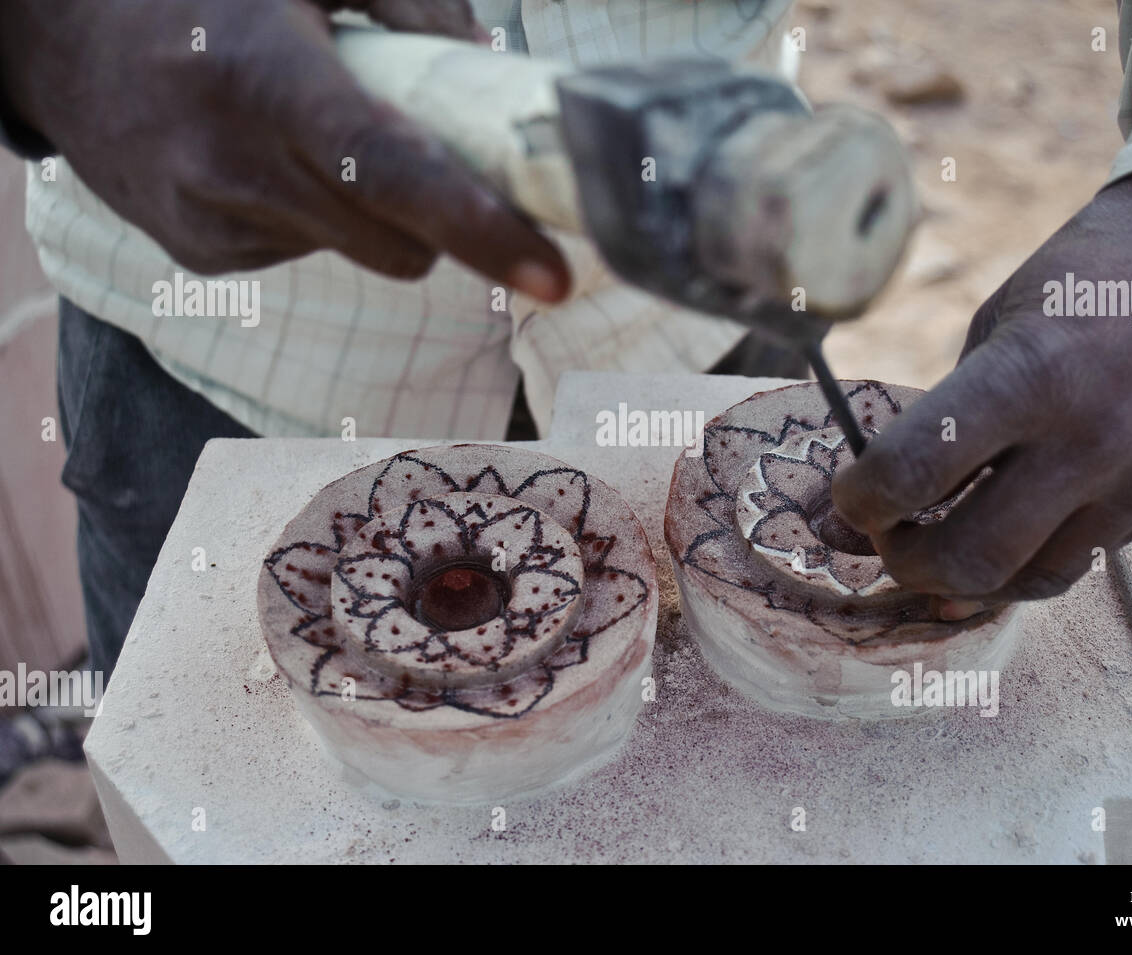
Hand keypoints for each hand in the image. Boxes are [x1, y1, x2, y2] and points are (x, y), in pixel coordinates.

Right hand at [0, 0, 569, 297]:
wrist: (60, 37)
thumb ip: (410, 4)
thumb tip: (492, 63)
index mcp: (266, 80)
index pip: (394, 174)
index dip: (481, 228)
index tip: (552, 274)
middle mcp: (233, 166)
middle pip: (398, 244)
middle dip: (440, 221)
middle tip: (446, 164)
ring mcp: (212, 223)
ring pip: (358, 251)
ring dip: (371, 209)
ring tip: (317, 134)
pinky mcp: (202, 255)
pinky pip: (308, 250)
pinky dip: (316, 212)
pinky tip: (270, 159)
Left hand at [832, 166, 1131, 610]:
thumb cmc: (1095, 273)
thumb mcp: (1003, 320)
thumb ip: (956, 410)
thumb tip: (900, 487)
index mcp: (1030, 374)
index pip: (911, 473)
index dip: (860, 500)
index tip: (849, 497)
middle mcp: (1091, 439)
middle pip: (969, 558)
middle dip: (905, 561)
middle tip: (887, 537)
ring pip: (1030, 580)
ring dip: (970, 575)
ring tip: (944, 540)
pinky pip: (1085, 557)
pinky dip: (1033, 554)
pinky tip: (1013, 526)